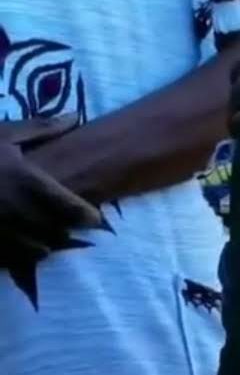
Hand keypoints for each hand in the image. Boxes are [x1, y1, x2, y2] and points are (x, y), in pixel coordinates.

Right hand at [0, 115, 101, 266]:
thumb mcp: (4, 133)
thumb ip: (42, 129)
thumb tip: (75, 116)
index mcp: (24, 179)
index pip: (68, 206)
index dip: (87, 216)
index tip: (95, 219)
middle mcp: (12, 207)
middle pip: (56, 231)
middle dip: (67, 232)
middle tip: (74, 229)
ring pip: (34, 249)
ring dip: (46, 245)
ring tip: (49, 239)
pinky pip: (7, 258)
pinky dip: (19, 254)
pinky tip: (20, 245)